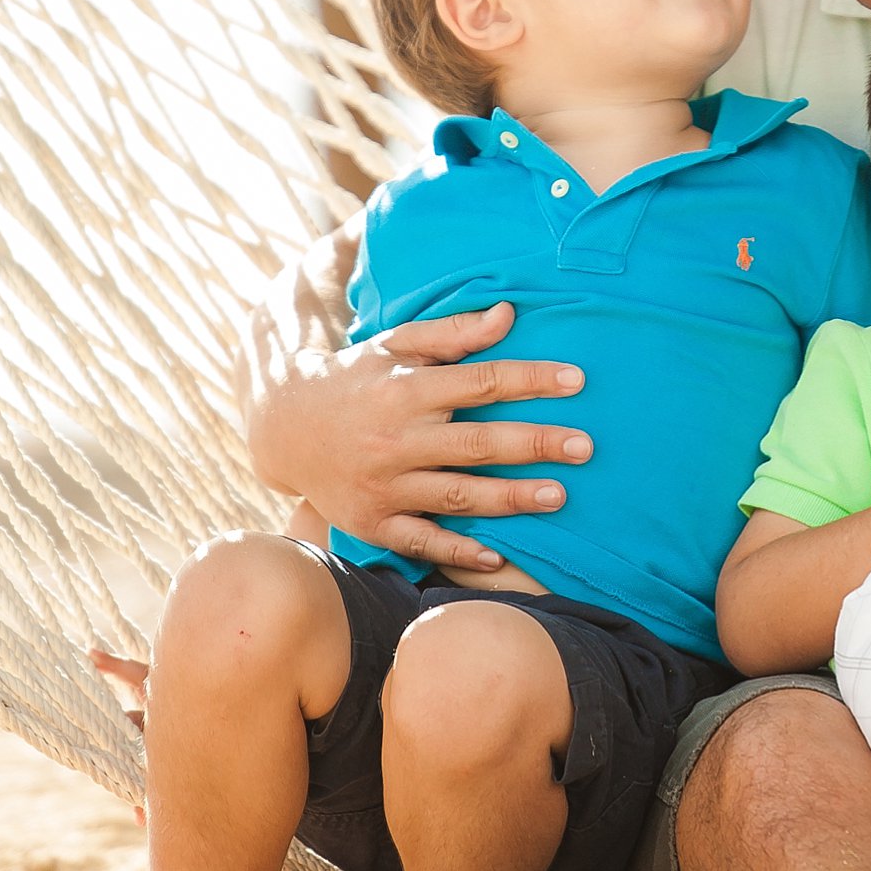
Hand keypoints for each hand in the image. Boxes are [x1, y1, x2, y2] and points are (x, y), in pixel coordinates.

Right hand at [247, 299, 589, 572]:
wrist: (285, 427)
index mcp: (406, 391)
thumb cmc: (357, 377)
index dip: (530, 379)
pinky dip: (458, 550)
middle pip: (477, 444)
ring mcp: (383, 486)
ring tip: (558, 496)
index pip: (480, 382)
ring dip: (509, 499)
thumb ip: (454, 333)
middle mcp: (395, 440)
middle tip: (584, 446)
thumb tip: (510, 314)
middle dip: (534, 444)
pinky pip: (421, 540)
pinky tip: (498, 556)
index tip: (576, 379)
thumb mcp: (396, 345)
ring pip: (456, 495)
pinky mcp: (372, 523)